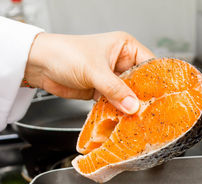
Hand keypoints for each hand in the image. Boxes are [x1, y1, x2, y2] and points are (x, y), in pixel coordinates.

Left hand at [24, 31, 154, 113]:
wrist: (39, 65)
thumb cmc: (64, 53)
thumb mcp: (94, 70)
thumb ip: (115, 89)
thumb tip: (133, 106)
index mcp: (124, 47)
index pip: (149, 64)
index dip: (156, 81)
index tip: (162, 97)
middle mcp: (120, 62)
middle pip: (140, 83)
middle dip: (142, 97)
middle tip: (150, 112)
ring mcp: (111, 78)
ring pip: (127, 95)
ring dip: (129, 107)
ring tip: (138, 118)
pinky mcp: (101, 91)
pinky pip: (114, 103)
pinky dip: (117, 112)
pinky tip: (122, 119)